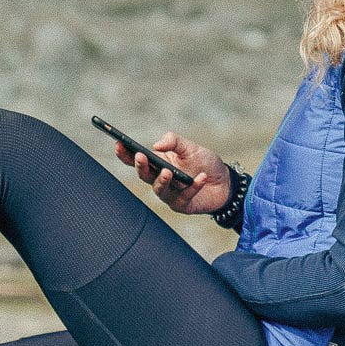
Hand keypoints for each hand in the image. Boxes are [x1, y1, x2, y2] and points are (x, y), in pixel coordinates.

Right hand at [114, 132, 230, 214]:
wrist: (226, 182)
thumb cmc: (204, 163)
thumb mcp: (190, 147)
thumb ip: (174, 141)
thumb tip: (156, 144)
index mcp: (158, 164)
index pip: (137, 160)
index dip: (125, 154)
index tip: (118, 144)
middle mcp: (160, 180)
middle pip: (144, 175)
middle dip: (140, 166)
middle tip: (141, 157)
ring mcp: (170, 194)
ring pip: (159, 190)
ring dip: (162, 180)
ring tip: (168, 171)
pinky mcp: (183, 205)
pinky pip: (184, 197)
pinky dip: (193, 187)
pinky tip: (200, 177)